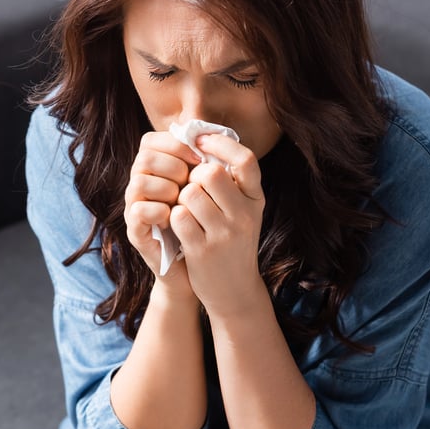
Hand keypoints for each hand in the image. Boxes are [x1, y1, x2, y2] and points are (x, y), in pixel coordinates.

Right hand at [124, 131, 199, 293]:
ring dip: (166, 188)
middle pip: (144, 157)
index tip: (198, 157)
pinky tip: (174, 216)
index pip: (151, 140)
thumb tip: (211, 136)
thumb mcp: (210, 191)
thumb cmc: (206, 224)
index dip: (175, 144)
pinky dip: (159, 210)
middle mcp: (140, 185)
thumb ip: (205, 164)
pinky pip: (138, 210)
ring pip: (139, 181)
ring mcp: (134, 208)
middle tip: (191, 182)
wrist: (201, 268)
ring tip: (182, 201)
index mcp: (156, 170)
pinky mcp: (135, 231)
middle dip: (172, 166)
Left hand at [170, 132, 265, 317]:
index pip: (245, 159)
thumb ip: (231, 181)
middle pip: (210, 173)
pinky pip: (178, 216)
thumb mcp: (243, 211)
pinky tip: (179, 226)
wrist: (234, 290)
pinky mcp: (202, 250)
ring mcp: (224, 234)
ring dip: (181, 198)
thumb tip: (202, 137)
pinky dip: (174, 217)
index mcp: (256, 200)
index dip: (219, 144)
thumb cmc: (233, 242)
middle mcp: (245, 215)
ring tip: (186, 209)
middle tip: (190, 187)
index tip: (200, 141)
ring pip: (190, 193)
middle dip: (193, 176)